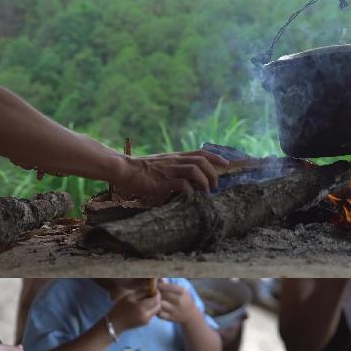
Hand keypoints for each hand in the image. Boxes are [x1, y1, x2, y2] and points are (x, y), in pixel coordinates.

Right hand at [108, 288, 160, 333]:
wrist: (115, 323)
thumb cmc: (120, 308)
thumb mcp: (129, 297)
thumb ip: (142, 292)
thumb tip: (152, 290)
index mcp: (141, 308)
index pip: (156, 299)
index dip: (157, 294)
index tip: (154, 290)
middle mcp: (146, 315)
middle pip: (158, 305)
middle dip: (157, 299)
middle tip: (151, 295)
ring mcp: (147, 320)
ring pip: (157, 310)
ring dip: (155, 304)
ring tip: (147, 300)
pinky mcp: (146, 323)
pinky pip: (153, 314)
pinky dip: (151, 309)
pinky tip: (144, 306)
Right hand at [112, 149, 226, 202]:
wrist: (124, 170)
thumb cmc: (142, 171)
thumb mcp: (163, 166)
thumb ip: (176, 170)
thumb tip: (190, 182)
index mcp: (176, 157)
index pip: (200, 153)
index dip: (215, 157)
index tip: (227, 164)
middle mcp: (175, 161)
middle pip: (201, 161)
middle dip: (213, 174)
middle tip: (214, 187)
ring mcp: (169, 171)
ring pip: (194, 169)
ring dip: (204, 181)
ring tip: (206, 193)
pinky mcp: (162, 182)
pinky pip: (181, 183)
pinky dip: (190, 190)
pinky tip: (190, 196)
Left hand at [157, 280, 201, 324]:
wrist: (191, 315)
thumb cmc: (183, 299)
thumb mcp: (180, 290)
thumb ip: (169, 285)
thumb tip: (157, 279)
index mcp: (182, 291)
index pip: (166, 286)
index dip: (159, 286)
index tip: (155, 286)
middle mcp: (179, 301)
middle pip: (161, 294)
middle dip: (155, 293)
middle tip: (152, 292)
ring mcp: (175, 310)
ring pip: (158, 304)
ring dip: (155, 301)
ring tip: (153, 300)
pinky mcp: (170, 318)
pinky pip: (158, 313)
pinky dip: (156, 310)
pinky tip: (157, 308)